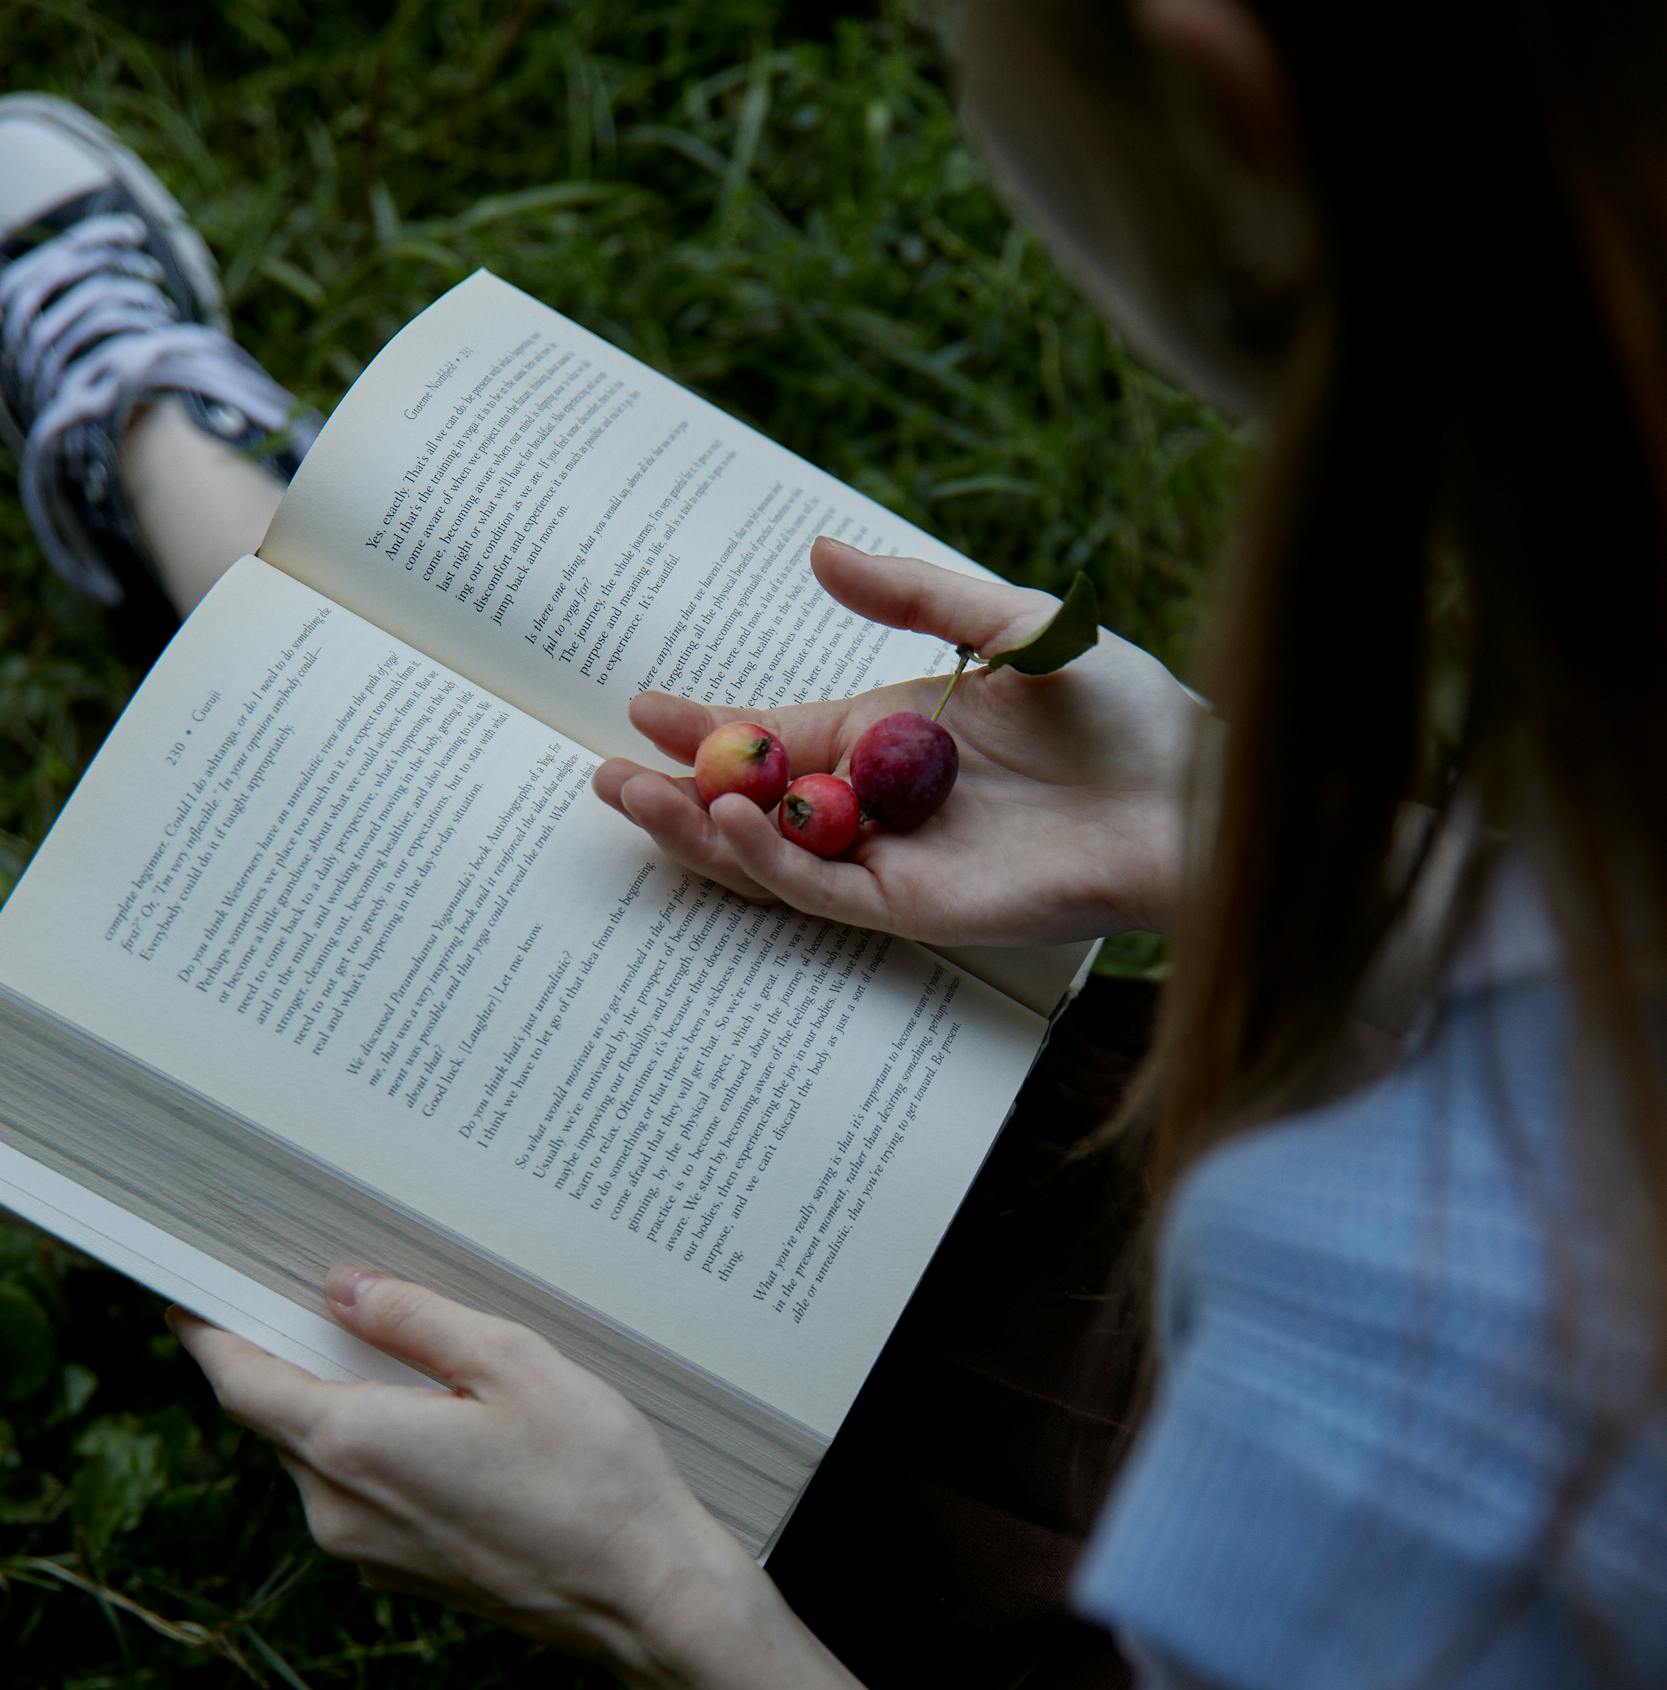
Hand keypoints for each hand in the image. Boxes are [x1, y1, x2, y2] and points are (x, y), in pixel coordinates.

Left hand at [168, 1267, 751, 1689]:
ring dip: (342, 1406)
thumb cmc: (593, 1478)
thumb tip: (342, 1289)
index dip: (209, 1335)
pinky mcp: (405, 1576)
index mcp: (352, 1445)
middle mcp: (338, 1510)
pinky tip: (442, 1425)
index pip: (240, 1381)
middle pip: (278, 1420)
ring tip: (403, 1357)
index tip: (191, 1299)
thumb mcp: (512, 1363)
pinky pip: (363, 1497)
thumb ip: (416, 1320)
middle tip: (319, 1301)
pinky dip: (379, 1451)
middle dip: (289, 1359)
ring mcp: (368, 1553)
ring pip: (323, 1460)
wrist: (646, 1599)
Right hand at [592, 536, 1206, 948]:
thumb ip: (916, 597)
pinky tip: (731, 822)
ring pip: (773, 856)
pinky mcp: (919, 908)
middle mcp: (883, 805)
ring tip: (633, 796)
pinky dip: (772, 862)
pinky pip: (824, 891)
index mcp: (896, 737)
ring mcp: (895, 861)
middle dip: (679, 788)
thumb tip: (817, 553)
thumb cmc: (1126, 713)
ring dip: (700, 829)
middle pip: (757, 804)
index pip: (781, 737)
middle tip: (603, 769)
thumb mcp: (1014, 626)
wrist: (1190, 798)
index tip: (640, 703)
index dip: (711, 727)